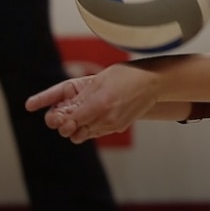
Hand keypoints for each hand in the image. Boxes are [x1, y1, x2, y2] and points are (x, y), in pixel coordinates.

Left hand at [27, 62, 160, 142]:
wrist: (152, 81)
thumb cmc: (125, 75)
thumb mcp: (97, 80)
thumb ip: (79, 97)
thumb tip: (61, 111)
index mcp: (99, 104)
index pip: (69, 123)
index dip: (59, 121)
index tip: (56, 115)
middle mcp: (107, 119)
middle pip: (75, 133)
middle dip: (66, 126)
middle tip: (64, 115)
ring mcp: (114, 125)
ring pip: (85, 135)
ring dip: (78, 127)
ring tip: (80, 113)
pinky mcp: (119, 128)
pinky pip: (97, 132)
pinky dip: (91, 125)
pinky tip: (95, 113)